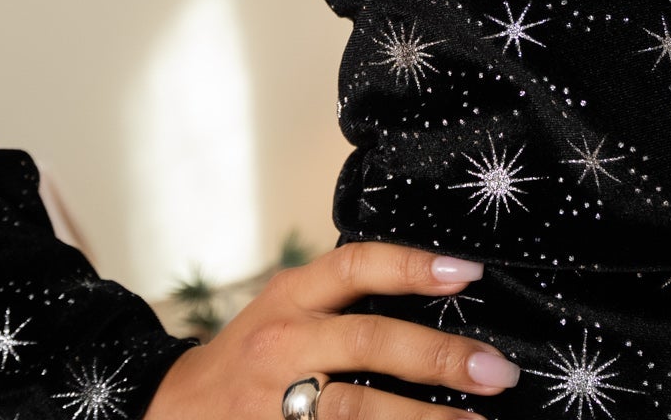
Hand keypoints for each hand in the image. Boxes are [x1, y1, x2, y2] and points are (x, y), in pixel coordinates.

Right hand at [145, 240, 519, 418]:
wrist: (173, 411)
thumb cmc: (251, 355)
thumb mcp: (286, 308)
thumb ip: (342, 300)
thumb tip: (434, 293)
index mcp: (290, 296)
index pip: (357, 266)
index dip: (413, 264)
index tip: (468, 272)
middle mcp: (285, 343)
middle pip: (372, 342)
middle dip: (441, 357)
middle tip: (497, 372)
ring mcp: (279, 401)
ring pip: (361, 410)